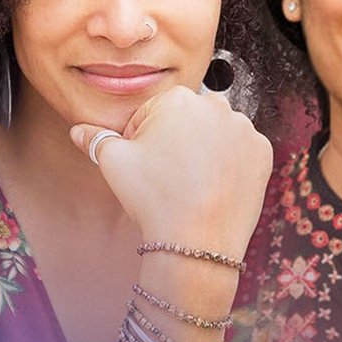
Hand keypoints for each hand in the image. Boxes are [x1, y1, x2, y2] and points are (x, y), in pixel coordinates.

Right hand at [70, 85, 272, 256]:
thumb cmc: (154, 198)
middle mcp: (217, 105)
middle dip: (176, 142)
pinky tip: (215, 186)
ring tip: (192, 184)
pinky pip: (241, 152)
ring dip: (205, 151)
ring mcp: (245, 129)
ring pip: (216, 134)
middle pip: (188, 121)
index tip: (146, 166)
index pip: (154, 114)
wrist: (197, 242)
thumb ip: (95, 139)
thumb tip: (78, 131)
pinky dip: (230, 165)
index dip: (142, 141)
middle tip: (168, 177)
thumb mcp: (114, 164)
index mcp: (179, 99)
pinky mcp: (263, 152)